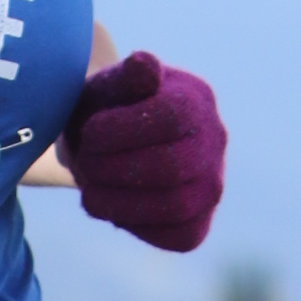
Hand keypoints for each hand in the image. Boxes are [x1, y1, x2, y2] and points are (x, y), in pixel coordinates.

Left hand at [60, 52, 224, 252]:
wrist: (98, 147)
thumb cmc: (101, 111)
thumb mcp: (105, 86)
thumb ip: (124, 77)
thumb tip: (144, 65)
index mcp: (195, 98)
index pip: (173, 118)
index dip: (123, 131)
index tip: (89, 133)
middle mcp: (215, 141)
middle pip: (174, 167)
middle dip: (117, 170)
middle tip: (85, 165)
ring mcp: (211, 184)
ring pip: (177, 206)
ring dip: (121, 202)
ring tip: (90, 191)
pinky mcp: (198, 222)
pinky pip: (179, 236)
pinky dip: (139, 225)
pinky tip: (112, 206)